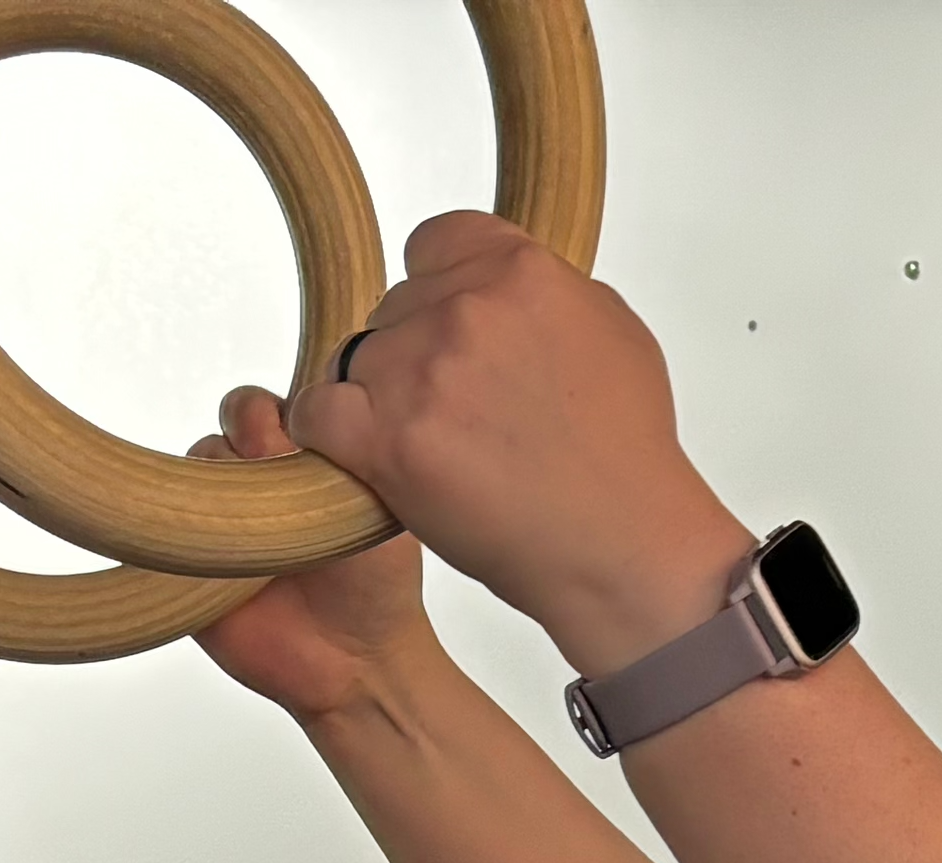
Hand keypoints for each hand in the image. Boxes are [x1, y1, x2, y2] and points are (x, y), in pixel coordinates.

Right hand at [186, 387, 434, 717]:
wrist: (352, 660)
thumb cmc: (373, 586)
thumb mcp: (372, 506)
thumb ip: (336, 453)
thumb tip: (296, 417)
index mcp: (299, 458)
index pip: (268, 404)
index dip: (276, 413)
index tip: (301, 445)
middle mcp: (256, 480)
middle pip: (230, 419)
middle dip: (250, 434)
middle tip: (275, 481)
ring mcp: (219, 518)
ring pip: (196, 462)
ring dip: (221, 484)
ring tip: (258, 530)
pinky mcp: (188, 561)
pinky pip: (163, 523)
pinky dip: (184, 528)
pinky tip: (220, 551)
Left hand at [297, 215, 750, 671]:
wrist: (618, 540)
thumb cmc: (624, 453)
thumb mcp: (611, 330)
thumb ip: (548, 292)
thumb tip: (509, 285)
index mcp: (520, 270)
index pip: (434, 242)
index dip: (434, 287)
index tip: (443, 323)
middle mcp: (467, 309)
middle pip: (394, 308)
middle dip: (411, 354)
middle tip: (450, 410)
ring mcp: (422, 373)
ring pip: (354, 359)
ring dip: (374, 397)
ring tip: (421, 444)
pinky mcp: (387, 441)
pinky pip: (317, 413)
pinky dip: (325, 432)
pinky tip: (353, 452)